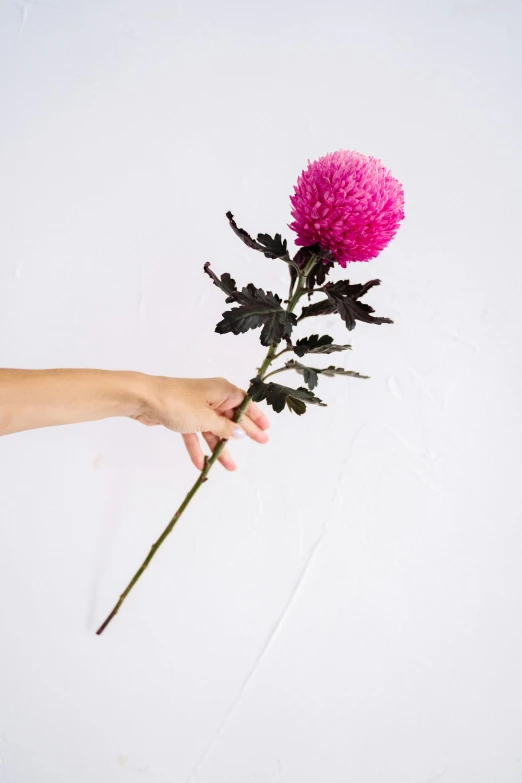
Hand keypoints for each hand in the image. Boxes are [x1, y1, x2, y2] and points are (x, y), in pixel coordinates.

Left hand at [131, 376, 269, 470]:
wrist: (144, 399)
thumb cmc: (178, 403)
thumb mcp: (206, 418)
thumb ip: (225, 428)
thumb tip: (240, 433)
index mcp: (222, 391)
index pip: (245, 404)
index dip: (256, 417)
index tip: (266, 429)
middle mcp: (211, 397)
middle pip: (230, 418)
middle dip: (242, 434)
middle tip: (260, 444)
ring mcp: (196, 407)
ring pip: (213, 430)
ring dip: (219, 448)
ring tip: (230, 467)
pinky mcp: (182, 416)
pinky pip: (195, 434)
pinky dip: (198, 448)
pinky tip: (201, 465)